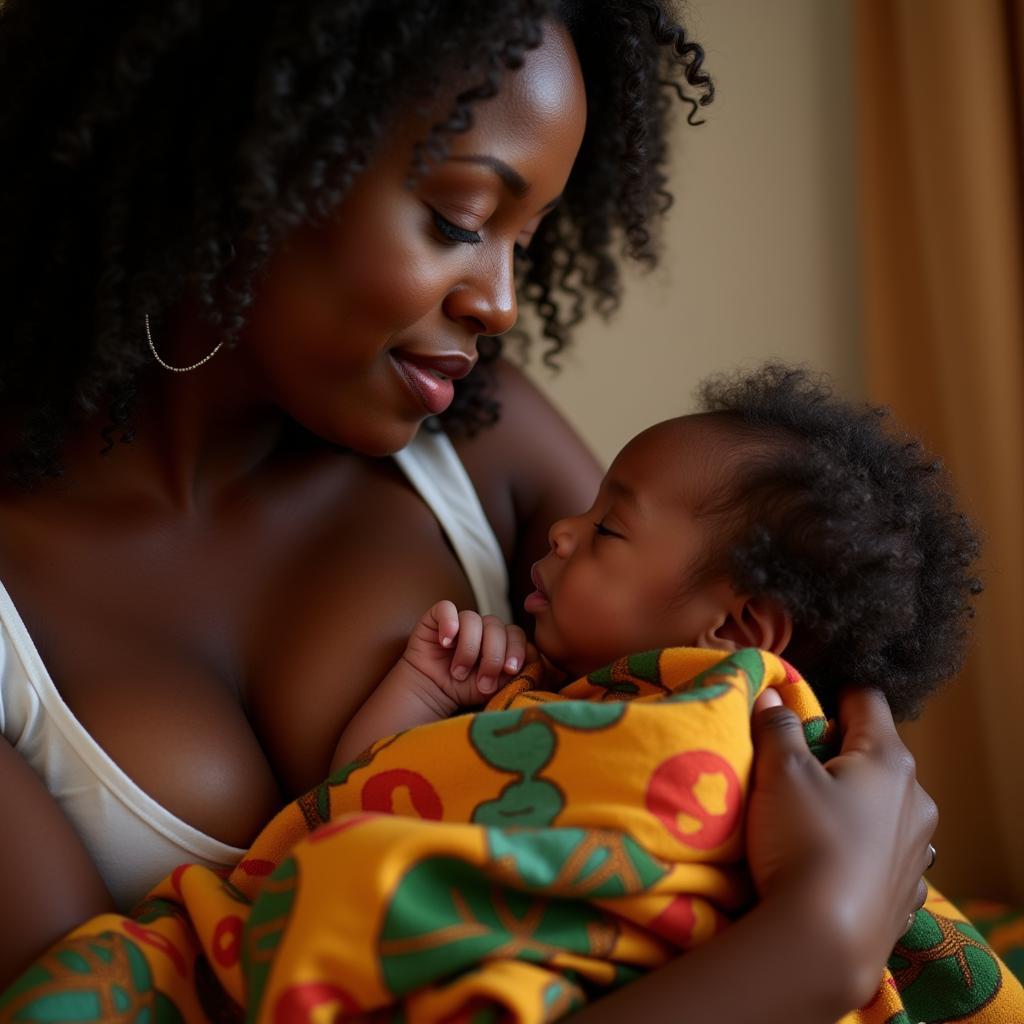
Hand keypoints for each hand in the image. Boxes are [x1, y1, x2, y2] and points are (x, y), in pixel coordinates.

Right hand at [403, 600, 534, 707]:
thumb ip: (514, 672)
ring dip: (469, 650)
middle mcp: (481, 628)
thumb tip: (534, 659)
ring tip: (459, 672)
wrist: (430, 696)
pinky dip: (448, 624)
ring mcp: (459, 621)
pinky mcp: (435, 619)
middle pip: (497, 626)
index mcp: (499, 640)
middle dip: (492, 656)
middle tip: (483, 682)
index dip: (516, 649)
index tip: (511, 670)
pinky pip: (446, 608)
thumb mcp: (495, 685)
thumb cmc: (463, 691)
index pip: (516, 634)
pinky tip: (446, 643)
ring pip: (473, 619)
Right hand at [746, 686, 936, 1004]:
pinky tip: (833, 859)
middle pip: (876, 754)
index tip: (803, 705)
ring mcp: (918, 849)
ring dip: (854, 802)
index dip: (833, 693)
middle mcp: (916, 799)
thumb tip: (774, 695)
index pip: (867, 700)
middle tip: (796, 766)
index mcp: (889, 760)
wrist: (823, 940)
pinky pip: (886, 850)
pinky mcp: (908, 891)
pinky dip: (863, 845)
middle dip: (839, 752)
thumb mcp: (780, 772)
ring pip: (884, 805)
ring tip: (813, 818)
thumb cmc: (805, 839)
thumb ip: (777, 727)